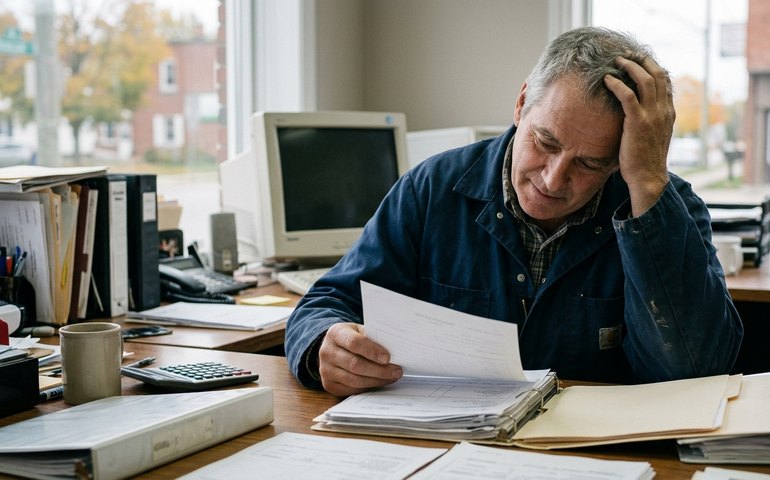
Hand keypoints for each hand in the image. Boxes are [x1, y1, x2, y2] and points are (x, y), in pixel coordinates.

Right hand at [318, 322, 402, 395]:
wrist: (333, 347)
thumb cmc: (351, 337)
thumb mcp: (359, 330)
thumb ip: (373, 337)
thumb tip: (396, 349)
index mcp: (335, 333)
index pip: (354, 343)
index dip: (372, 351)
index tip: (388, 358)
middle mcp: (327, 352)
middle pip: (355, 364)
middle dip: (379, 370)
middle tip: (396, 371)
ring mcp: (326, 370)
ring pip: (354, 380)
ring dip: (377, 380)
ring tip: (392, 377)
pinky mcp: (329, 385)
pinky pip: (352, 390)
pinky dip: (369, 387)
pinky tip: (380, 382)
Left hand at [604, 55, 674, 216]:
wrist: (648, 178)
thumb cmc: (644, 160)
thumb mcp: (651, 136)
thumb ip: (648, 121)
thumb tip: (635, 113)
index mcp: (668, 112)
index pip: (665, 81)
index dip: (652, 67)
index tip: (639, 59)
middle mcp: (663, 110)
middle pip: (657, 74)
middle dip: (642, 60)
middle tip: (627, 54)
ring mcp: (652, 115)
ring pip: (645, 80)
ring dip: (630, 66)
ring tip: (616, 61)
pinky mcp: (638, 122)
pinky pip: (628, 96)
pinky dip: (617, 84)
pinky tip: (606, 80)